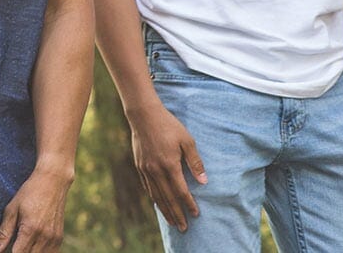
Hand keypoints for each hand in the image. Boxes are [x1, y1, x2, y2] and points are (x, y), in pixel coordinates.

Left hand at [0, 166, 70, 251]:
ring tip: (19, 245)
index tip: (1, 252)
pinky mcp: (59, 238)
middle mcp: (45, 236)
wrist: (52, 182)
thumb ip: (4, 232)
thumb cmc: (29, 193)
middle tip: (11, 246)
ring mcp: (54, 238)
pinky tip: (32, 247)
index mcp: (30, 229)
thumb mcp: (11, 209)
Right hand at [127, 103, 204, 230]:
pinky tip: (158, 203)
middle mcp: (155, 170)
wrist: (143, 115)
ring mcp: (145, 169)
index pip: (181, 191)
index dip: (188, 204)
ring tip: (172, 222)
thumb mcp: (187, 141)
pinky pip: (147, 187)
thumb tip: (203, 182)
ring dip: (164, 210)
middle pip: (167, 198)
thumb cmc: (168, 125)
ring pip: (156, 195)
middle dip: (176, 214)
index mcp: (169, 165)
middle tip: (183, 228)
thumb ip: (195, 162)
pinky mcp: (139, 165)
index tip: (195, 214)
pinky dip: (154, 197)